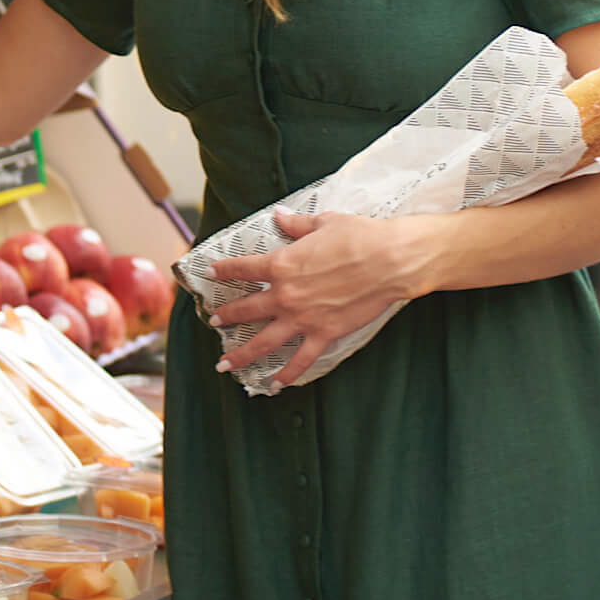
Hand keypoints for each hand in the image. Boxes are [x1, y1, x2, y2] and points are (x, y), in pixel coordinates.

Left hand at [205, 210, 439, 388]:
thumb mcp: (323, 223)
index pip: (243, 268)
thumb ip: (296, 225)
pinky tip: (276, 384)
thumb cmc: (358, 237)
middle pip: (246, 309)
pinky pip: (300, 360)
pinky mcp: (323, 334)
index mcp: (282, 264)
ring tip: (224, 364)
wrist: (389, 260)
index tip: (210, 273)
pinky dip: (287, 374)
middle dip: (227, 316)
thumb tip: (279, 215)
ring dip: (241, 354)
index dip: (224, 270)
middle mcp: (285, 294)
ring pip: (263, 342)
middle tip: (214, 322)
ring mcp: (303, 318)